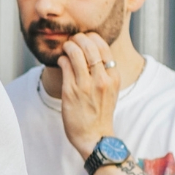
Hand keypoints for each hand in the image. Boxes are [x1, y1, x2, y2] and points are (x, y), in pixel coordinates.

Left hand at [57, 31, 120, 156]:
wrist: (94, 137)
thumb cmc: (101, 114)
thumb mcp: (111, 91)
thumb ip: (106, 73)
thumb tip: (95, 53)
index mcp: (114, 78)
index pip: (104, 47)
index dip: (93, 38)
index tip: (86, 38)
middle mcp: (101, 80)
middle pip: (90, 46)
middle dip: (79, 38)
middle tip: (73, 39)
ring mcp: (85, 85)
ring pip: (75, 53)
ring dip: (68, 46)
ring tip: (66, 47)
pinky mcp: (70, 91)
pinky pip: (65, 66)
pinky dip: (62, 59)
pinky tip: (61, 60)